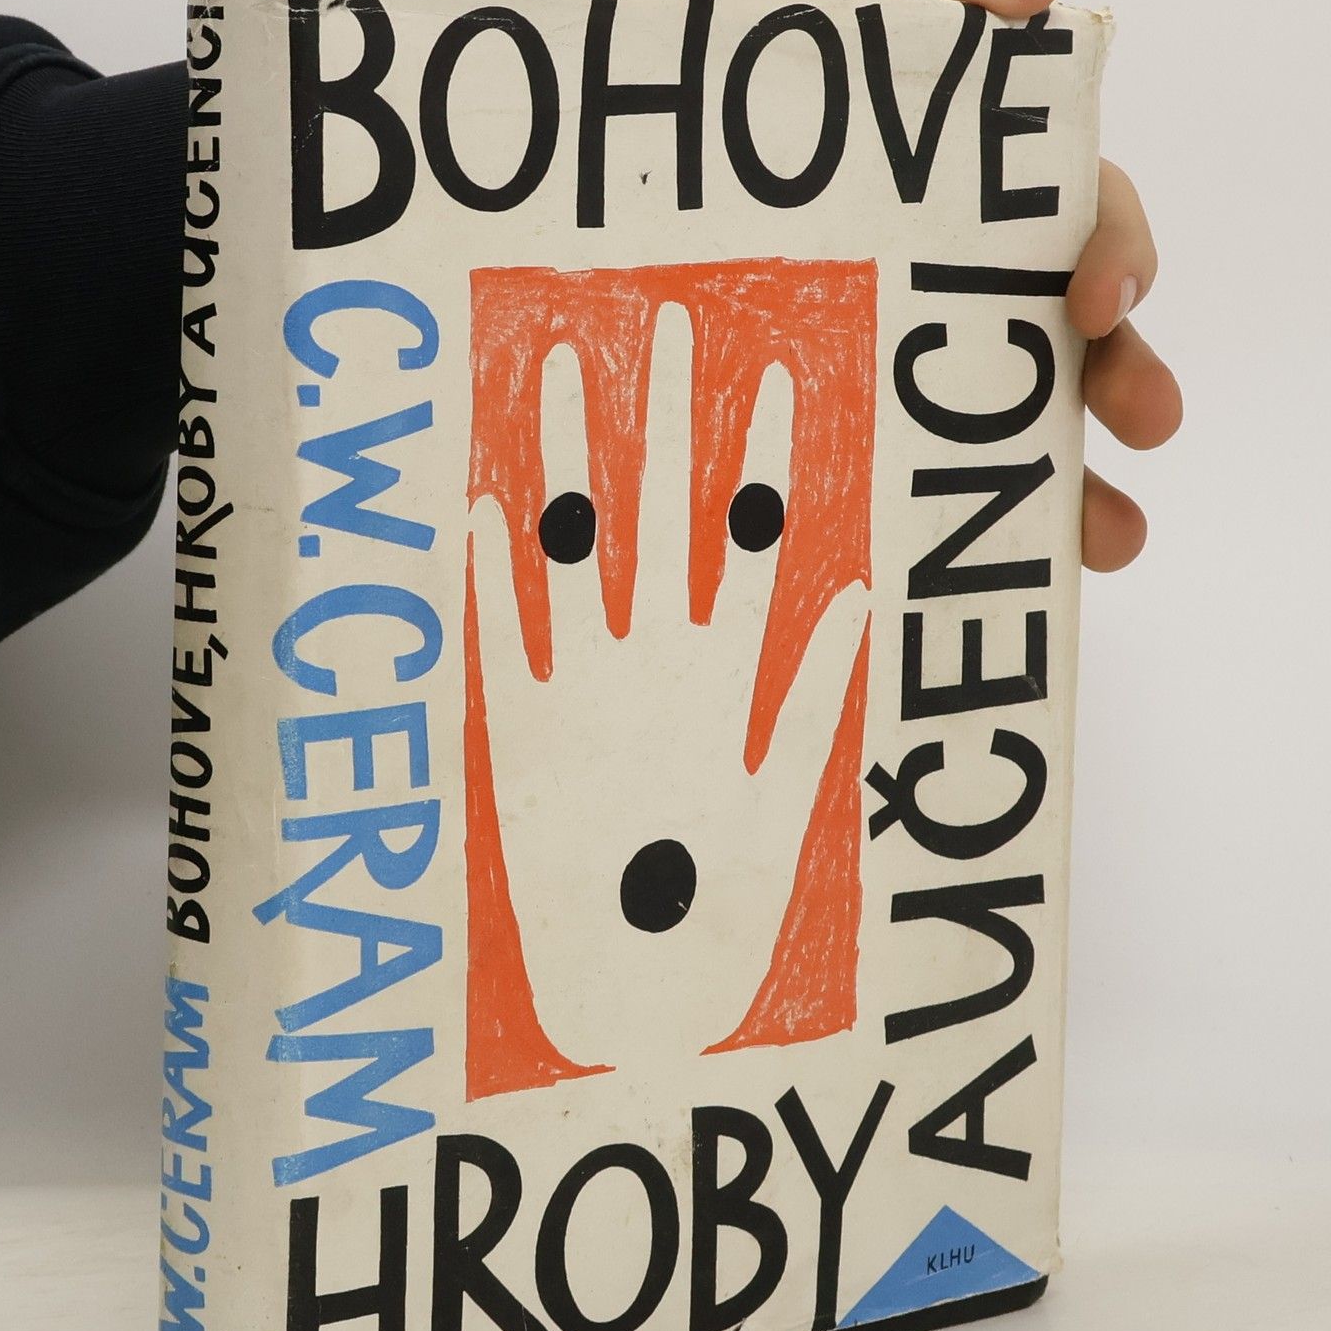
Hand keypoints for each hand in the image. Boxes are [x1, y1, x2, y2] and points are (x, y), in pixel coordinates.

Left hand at [468, 310, 866, 1070]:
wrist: (626, 1010)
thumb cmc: (717, 926)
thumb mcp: (789, 814)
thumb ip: (815, 704)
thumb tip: (853, 601)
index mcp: (731, 684)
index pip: (757, 537)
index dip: (766, 452)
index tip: (776, 369)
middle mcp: (655, 671)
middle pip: (664, 514)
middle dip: (671, 414)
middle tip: (672, 321)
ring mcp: (579, 695)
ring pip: (577, 549)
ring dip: (572, 455)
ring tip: (564, 365)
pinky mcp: (511, 732)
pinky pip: (496, 632)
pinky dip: (487, 571)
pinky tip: (477, 498)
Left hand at [721, 0, 1180, 571]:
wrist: (579, 189)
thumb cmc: (694, 91)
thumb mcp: (782, 0)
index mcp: (960, 182)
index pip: (1069, 207)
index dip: (1111, 244)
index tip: (1097, 298)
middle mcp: (951, 272)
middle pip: (1071, 326)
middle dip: (1127, 372)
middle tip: (1150, 415)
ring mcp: (903, 358)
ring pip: (1021, 424)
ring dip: (1085, 481)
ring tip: (1114, 537)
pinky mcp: (845, 432)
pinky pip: (930, 490)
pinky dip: (988, 531)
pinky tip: (1022, 572)